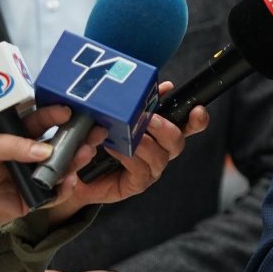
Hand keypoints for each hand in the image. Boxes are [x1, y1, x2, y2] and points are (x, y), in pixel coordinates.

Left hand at [0, 105, 93, 223]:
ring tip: (85, 154)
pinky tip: (70, 181)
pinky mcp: (34, 199)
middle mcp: (28, 155)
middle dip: (77, 138)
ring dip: (76, 160)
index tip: (67, 112)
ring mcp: (33, 177)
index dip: (54, 116)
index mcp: (16, 137)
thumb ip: (13, 145)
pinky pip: (55, 193)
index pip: (39, 122)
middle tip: (94, 132)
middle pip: (59, 144)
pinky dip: (65, 188)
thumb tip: (44, 150)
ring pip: (62, 167)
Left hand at [44, 85, 208, 223]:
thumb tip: (163, 87)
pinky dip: (129, 157)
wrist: (75, 172)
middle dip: (166, 128)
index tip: (197, 110)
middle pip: (177, 141)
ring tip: (129, 134)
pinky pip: (141, 170)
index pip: (188, 126)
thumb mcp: (118, 117)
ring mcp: (151, 169)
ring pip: (160, 156)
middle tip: (151, 119)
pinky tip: (115, 149)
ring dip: (144, 143)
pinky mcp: (137, 184)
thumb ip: (142, 103)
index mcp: (162, 133)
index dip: (197, 119)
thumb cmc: (99, 141)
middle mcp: (161, 152)